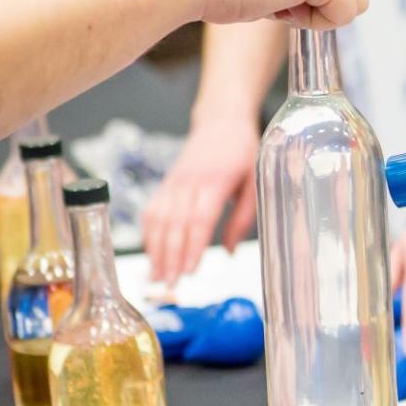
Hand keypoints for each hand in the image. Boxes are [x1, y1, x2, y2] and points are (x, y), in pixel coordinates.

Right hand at [143, 112, 259, 284]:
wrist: (222, 121)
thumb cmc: (243, 150)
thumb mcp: (256, 180)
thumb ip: (243, 217)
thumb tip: (229, 251)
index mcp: (216, 180)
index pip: (199, 218)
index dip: (192, 246)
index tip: (189, 270)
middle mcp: (189, 182)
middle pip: (174, 223)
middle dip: (170, 257)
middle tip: (169, 285)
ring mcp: (174, 183)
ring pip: (157, 219)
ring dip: (155, 250)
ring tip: (156, 278)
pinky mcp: (166, 184)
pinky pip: (152, 211)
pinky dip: (149, 234)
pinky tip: (151, 254)